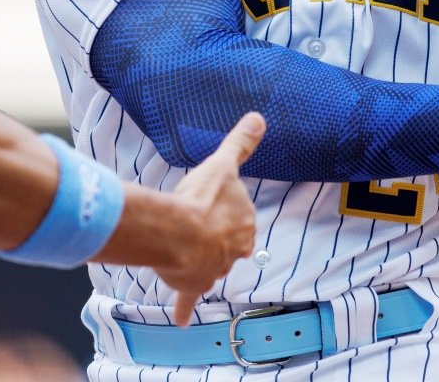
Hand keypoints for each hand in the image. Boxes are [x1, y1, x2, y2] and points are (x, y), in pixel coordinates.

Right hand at [157, 112, 264, 323]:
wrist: (180, 234)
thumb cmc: (203, 199)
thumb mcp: (223, 164)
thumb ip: (241, 143)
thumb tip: (258, 119)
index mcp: (243, 224)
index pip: (239, 217)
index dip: (223, 208)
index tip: (209, 202)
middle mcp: (234, 250)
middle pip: (226, 243)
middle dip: (213, 236)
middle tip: (195, 222)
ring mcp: (213, 269)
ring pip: (208, 266)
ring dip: (198, 260)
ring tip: (181, 251)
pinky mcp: (192, 284)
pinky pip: (188, 298)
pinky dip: (184, 307)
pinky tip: (181, 319)